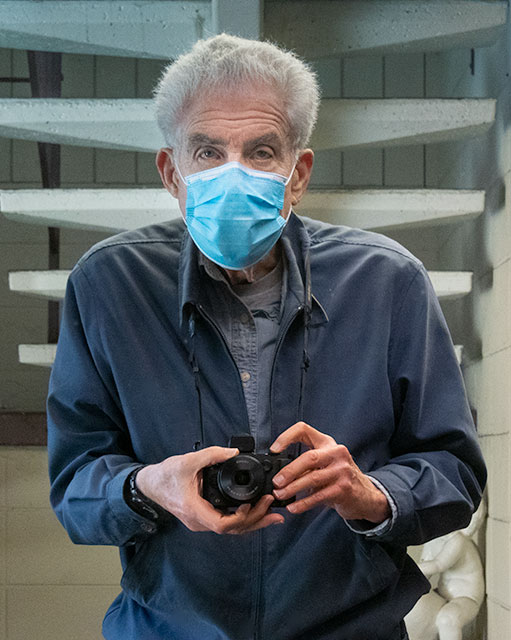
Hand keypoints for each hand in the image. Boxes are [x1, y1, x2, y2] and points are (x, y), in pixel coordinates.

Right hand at [135, 447, 284, 533]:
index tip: (253, 505)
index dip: (241, 518)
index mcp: (195, 511)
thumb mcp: (187, 461)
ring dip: (252, 522)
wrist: (150, 485)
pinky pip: (226, 522)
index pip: (222, 525)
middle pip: (232, 529)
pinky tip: (256, 513)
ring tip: (273, 515)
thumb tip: (233, 452)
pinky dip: (242, 518)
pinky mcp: (204, 516)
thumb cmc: (165, 476)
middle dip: (255, 521)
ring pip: (231, 528)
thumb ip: (212, 455)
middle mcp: (199, 521)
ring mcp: (201, 521)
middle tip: (274, 511)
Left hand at [270, 422, 390, 522]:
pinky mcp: (344, 488)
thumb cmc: (339, 477)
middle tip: (276, 482)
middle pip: (308, 457)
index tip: (274, 450)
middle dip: (289, 471)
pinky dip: (303, 503)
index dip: (286, 437)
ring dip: (292, 488)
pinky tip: (293, 507)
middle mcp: (336, 453)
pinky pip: (318, 496)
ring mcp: (342, 470)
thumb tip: (279, 474)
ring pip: (312, 478)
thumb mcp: (325, 464)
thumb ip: (306, 465)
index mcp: (327, 443)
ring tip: (280, 495)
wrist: (365, 495)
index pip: (304, 429)